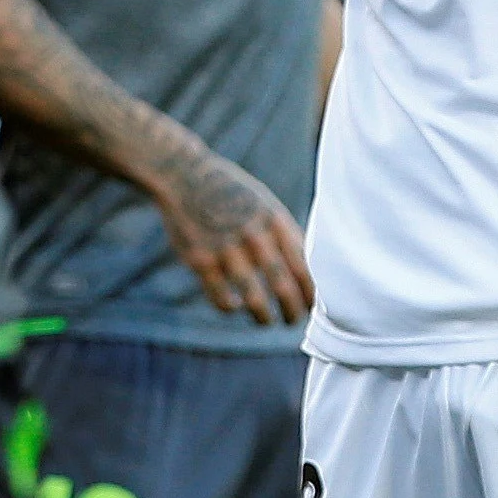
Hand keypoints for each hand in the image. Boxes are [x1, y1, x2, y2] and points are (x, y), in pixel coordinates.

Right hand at [152, 150, 312, 325]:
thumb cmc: (232, 194)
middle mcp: (254, 235)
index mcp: (275, 221)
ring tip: (267, 321)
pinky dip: (231, 307)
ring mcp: (226, 249)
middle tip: (293, 321)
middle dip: (292, 311)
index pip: (303, 267)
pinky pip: (221, 297)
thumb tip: (309, 269)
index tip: (313, 306)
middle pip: (283, 287)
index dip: (311, 293)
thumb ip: (284, 233)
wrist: (184, 175)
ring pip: (254, 298)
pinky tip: (234, 305)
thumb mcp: (264, 204)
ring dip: (264, 317)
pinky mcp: (201, 260)